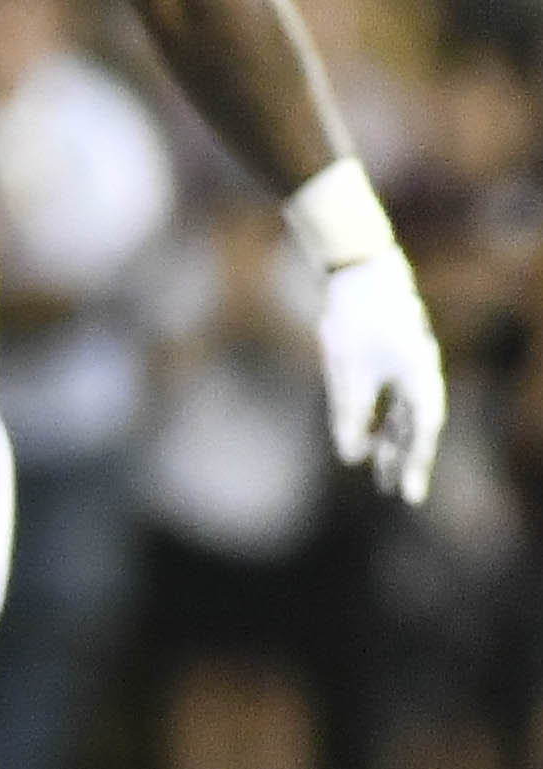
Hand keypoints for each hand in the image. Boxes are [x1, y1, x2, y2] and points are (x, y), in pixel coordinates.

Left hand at [316, 251, 446, 502]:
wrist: (360, 271)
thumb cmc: (355, 322)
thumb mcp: (347, 375)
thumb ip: (350, 418)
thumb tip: (350, 458)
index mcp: (420, 381)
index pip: (421, 435)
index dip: (416, 466)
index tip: (409, 496)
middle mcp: (422, 376)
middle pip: (416, 427)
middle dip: (404, 459)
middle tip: (394, 490)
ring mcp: (410, 365)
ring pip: (405, 413)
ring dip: (393, 440)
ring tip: (380, 468)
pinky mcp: (394, 356)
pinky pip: (395, 398)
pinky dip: (385, 418)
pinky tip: (372, 434)